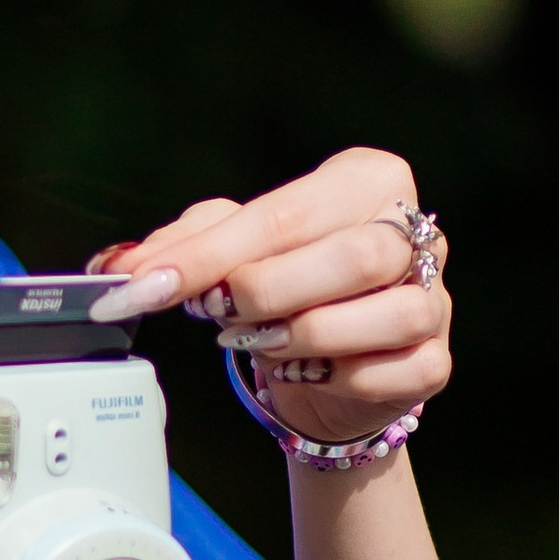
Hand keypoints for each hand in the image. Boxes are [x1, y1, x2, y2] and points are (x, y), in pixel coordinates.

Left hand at [88, 149, 450, 453]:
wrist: (324, 367)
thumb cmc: (281, 286)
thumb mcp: (229, 248)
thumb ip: (183, 245)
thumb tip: (122, 265)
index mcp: (365, 180)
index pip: (285, 214)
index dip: (209, 254)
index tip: (147, 282)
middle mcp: (413, 232)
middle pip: (350, 258)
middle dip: (265, 293)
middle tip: (217, 312)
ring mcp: (434, 299)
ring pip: (384, 315)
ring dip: (302, 337)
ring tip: (261, 341)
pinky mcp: (436, 361)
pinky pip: (390, 372)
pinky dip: (334, 379)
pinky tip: (305, 371)